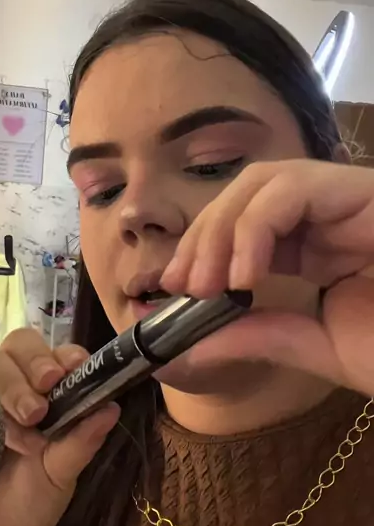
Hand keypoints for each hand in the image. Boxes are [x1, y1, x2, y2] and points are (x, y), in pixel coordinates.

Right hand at [0, 331, 118, 525]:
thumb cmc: (32, 505)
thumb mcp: (64, 472)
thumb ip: (84, 439)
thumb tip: (113, 407)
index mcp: (52, 396)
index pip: (59, 355)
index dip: (66, 354)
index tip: (72, 369)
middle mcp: (19, 388)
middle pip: (21, 345)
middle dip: (36, 362)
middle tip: (48, 386)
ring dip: (13, 386)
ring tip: (28, 423)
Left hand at [162, 159, 373, 394]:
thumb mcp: (317, 346)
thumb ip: (259, 335)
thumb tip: (189, 342)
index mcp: (315, 245)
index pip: (242, 223)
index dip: (202, 246)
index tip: (171, 287)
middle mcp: (327, 213)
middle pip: (245, 192)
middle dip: (205, 235)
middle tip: (182, 285)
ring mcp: (347, 198)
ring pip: (264, 180)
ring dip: (225, 227)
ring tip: (211, 283)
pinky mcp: (363, 192)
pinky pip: (295, 188)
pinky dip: (257, 224)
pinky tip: (247, 271)